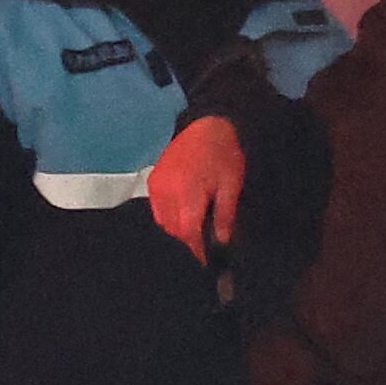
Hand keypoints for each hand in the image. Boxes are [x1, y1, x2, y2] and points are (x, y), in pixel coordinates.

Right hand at [147, 117, 246, 263]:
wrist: (207, 124)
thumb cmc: (224, 154)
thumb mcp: (231, 185)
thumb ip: (224, 215)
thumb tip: (222, 241)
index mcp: (189, 193)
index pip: (187, 232)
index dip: (196, 249)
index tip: (205, 260)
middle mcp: (167, 191)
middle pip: (174, 229)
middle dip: (189, 240)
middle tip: (204, 245)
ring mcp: (157, 185)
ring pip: (164, 221)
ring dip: (178, 229)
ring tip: (195, 230)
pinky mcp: (153, 179)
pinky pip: (157, 208)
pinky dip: (169, 216)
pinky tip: (183, 215)